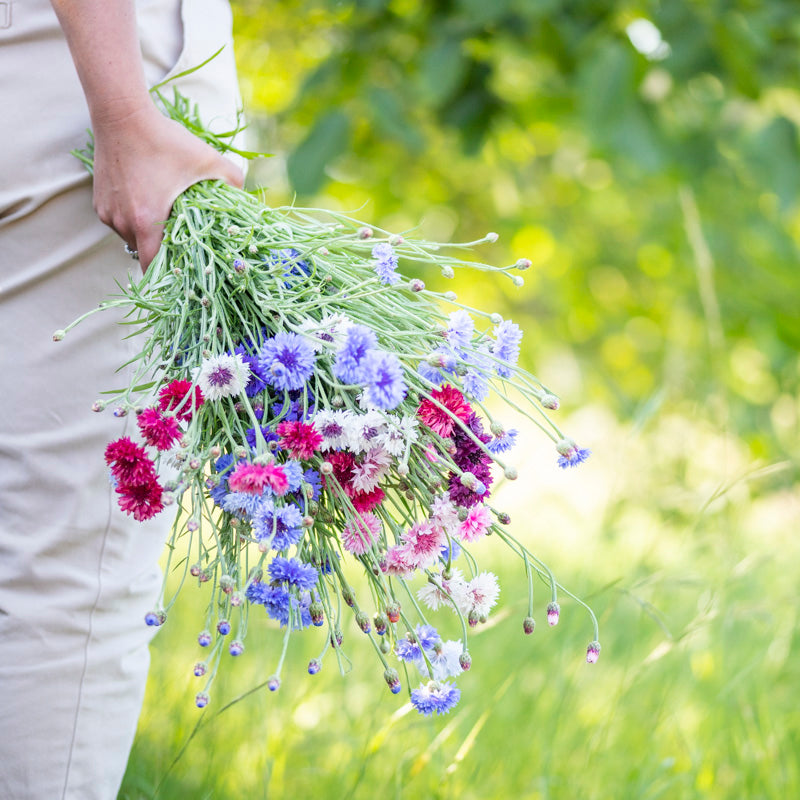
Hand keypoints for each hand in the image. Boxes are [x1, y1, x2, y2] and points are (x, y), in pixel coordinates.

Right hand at [91, 98, 243, 269]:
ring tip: (166, 215)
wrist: (121, 114)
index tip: (184, 270)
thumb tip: (245, 196)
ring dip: (149, 233)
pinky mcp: (99, 202)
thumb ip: (232, 179)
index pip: (152, 267)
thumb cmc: (165, 140)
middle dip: (164, 249)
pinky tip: (148, 200)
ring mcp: (107, 213)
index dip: (170, 273)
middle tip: (183, 238)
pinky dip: (134, 218)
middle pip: (144, 253)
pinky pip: (120, 222)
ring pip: (131, 237)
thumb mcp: (207, 159)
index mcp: (145, 222)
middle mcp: (122, 224)